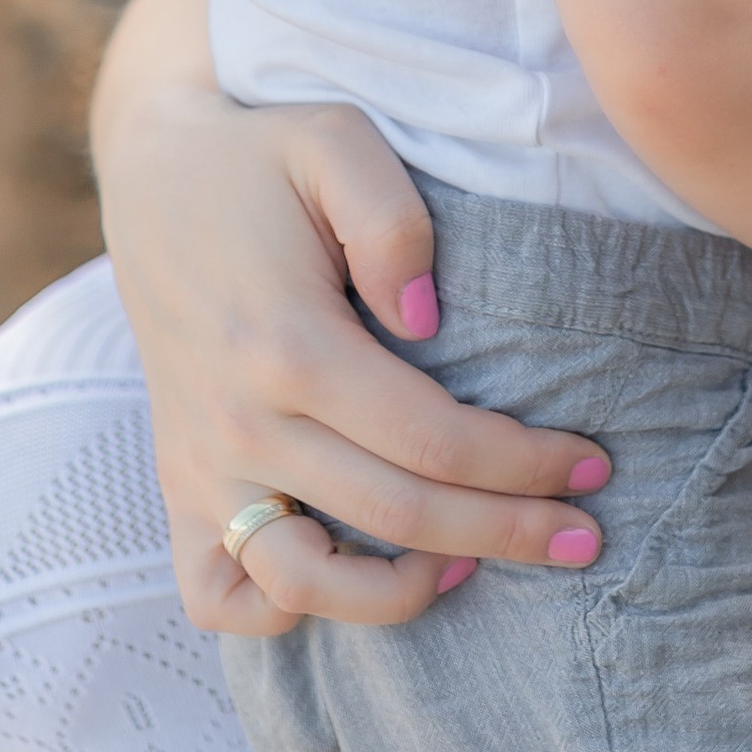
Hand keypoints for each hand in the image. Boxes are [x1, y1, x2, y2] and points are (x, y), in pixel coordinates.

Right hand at [100, 85, 612, 636]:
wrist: (157, 173)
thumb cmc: (266, 154)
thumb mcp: (338, 140)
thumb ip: (393, 221)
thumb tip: (426, 319)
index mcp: (289, 344)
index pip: (432, 440)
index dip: (524, 464)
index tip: (593, 465)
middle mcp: (240, 422)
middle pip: (396, 517)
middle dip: (508, 532)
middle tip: (585, 536)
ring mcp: (202, 464)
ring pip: (306, 585)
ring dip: (403, 594)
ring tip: (475, 564)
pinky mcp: (180, 485)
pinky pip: (219, 594)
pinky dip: (283, 610)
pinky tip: (353, 576)